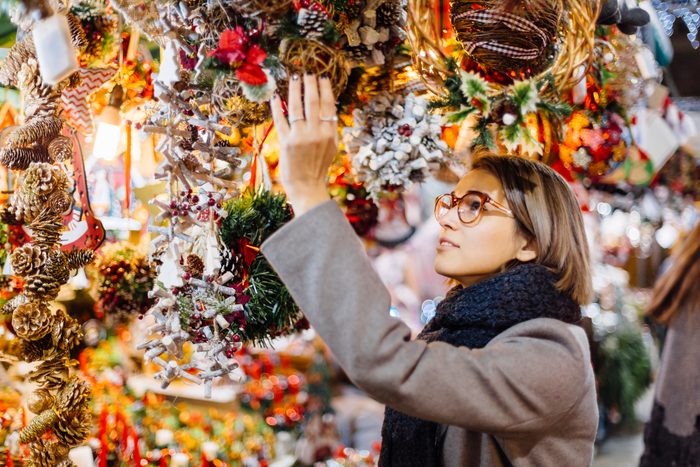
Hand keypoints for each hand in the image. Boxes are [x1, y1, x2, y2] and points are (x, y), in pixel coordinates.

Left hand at [269, 74, 336, 215]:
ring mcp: (300, 137)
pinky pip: (280, 120)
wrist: (307, 187)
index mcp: (330, 133)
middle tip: (307, 72)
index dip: (324, 89)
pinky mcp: (286, 142)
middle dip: (310, 84)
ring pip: (297, 107)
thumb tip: (328, 107)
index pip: (328, 105)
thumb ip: (329, 128)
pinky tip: (276, 96)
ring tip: (294, 78)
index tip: (322, 77)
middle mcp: (316, 133)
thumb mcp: (331, 147)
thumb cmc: (318, 167)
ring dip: (295, 89)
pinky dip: (278, 107)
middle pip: (313, 102)